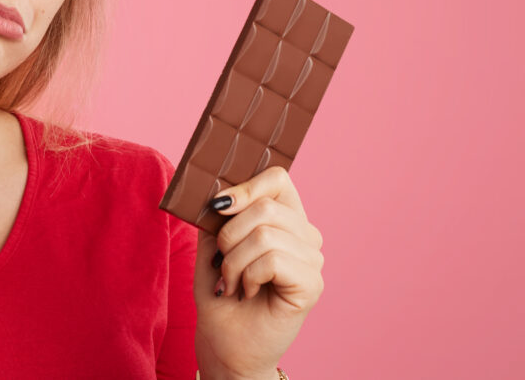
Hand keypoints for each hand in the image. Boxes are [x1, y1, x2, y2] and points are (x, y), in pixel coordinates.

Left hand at [193, 166, 323, 379]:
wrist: (224, 345)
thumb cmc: (220, 295)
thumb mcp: (212, 247)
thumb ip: (220, 217)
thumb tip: (219, 191)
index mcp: (283, 219)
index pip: (277, 179)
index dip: (246, 186)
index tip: (219, 205)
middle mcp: (305, 235)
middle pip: (266, 206)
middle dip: (229, 236)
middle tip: (223, 265)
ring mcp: (312, 259)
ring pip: (265, 234)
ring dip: (234, 262)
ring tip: (233, 283)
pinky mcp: (312, 284)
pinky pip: (272, 260)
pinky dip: (248, 276)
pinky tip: (249, 292)